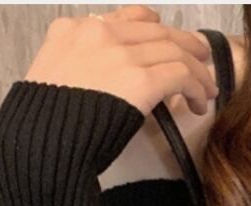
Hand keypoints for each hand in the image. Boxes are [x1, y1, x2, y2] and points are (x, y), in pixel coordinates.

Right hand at [24, 4, 216, 116]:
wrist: (43, 142)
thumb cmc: (49, 125)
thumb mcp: (54, 80)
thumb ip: (80, 65)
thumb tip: (108, 77)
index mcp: (74, 30)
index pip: (129, 18)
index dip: (157, 29)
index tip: (170, 43)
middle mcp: (98, 33)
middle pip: (158, 30)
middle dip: (186, 46)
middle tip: (202, 60)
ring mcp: (120, 53)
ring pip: (176, 50)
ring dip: (197, 72)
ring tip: (207, 90)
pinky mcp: (139, 78)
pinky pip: (181, 74)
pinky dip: (197, 87)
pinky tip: (199, 102)